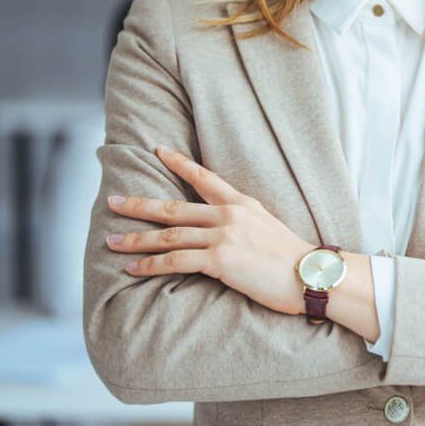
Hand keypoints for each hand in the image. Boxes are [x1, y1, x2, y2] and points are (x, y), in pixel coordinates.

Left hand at [105, 146, 312, 315]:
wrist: (311, 275)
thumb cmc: (294, 259)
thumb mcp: (269, 228)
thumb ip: (244, 224)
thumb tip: (226, 232)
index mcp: (242, 204)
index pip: (204, 177)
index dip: (179, 163)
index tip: (158, 150)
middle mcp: (229, 215)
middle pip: (174, 207)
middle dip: (139, 204)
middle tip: (113, 200)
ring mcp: (223, 236)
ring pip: (169, 235)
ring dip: (137, 239)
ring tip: (112, 241)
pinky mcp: (220, 260)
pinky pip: (175, 261)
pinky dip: (150, 265)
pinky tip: (133, 268)